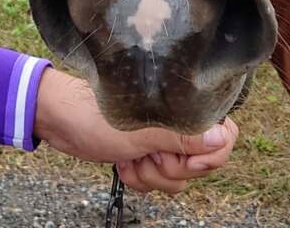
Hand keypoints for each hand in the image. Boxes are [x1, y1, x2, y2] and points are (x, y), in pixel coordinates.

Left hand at [31, 67, 239, 193]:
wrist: (63, 121)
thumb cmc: (98, 116)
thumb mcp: (143, 131)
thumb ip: (185, 138)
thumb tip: (223, 139)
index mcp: (189, 108)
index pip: (226, 138)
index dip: (207, 158)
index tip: (178, 158)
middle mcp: (183, 123)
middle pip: (200, 166)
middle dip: (168, 169)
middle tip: (144, 153)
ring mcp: (165, 141)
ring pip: (178, 179)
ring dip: (150, 175)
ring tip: (129, 157)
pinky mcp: (149, 153)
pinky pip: (159, 182)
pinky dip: (139, 178)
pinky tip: (123, 163)